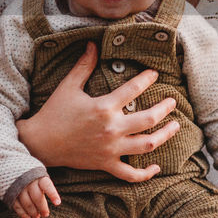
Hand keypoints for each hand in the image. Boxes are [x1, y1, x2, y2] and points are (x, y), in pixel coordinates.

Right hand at [11, 176, 60, 217]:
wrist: (10, 167)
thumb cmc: (30, 174)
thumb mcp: (38, 174)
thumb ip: (44, 186)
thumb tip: (54, 202)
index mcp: (38, 176)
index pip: (47, 186)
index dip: (52, 194)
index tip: (57, 203)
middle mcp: (28, 181)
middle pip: (37, 197)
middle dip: (42, 208)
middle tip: (45, 215)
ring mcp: (18, 187)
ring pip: (27, 203)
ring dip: (32, 212)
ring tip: (36, 217)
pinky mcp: (10, 193)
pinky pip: (17, 205)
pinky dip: (22, 214)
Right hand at [15, 42, 180, 182]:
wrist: (41, 143)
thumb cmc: (54, 112)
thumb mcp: (68, 86)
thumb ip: (84, 65)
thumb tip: (93, 44)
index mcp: (103, 107)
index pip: (133, 89)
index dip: (147, 79)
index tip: (155, 74)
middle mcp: (111, 128)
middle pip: (149, 119)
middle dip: (165, 109)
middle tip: (172, 101)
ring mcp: (111, 149)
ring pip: (147, 145)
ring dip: (165, 136)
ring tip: (175, 126)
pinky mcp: (106, 164)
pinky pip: (131, 174)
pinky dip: (146, 174)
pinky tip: (156, 167)